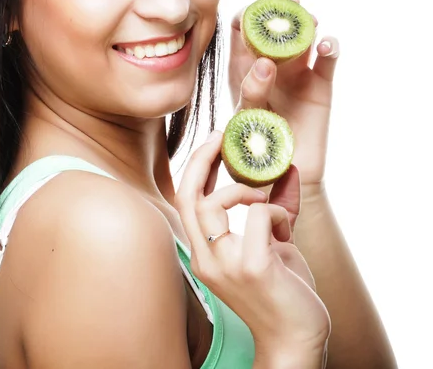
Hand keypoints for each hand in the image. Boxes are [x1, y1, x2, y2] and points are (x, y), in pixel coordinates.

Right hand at [174, 131, 330, 354]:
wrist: (296, 343)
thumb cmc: (283, 295)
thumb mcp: (274, 245)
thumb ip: (276, 208)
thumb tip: (287, 170)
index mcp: (205, 253)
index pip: (185, 201)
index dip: (195, 167)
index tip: (212, 143)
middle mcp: (206, 258)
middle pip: (186, 195)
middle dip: (201, 158)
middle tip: (221, 136)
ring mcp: (225, 264)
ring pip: (212, 202)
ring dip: (243, 189)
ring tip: (265, 201)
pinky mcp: (252, 266)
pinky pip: (259, 214)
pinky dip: (277, 211)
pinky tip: (287, 230)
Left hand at [229, 0, 339, 186]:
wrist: (282, 176)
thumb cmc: (254, 150)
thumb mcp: (246, 119)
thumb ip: (252, 92)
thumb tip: (264, 63)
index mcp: (243, 70)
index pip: (240, 31)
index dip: (246, 16)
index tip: (253, 13)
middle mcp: (270, 66)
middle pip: (275, 28)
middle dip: (281, 11)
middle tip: (290, 2)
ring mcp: (296, 73)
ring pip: (303, 38)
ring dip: (307, 24)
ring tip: (309, 20)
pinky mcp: (320, 85)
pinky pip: (327, 60)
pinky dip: (330, 48)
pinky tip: (327, 44)